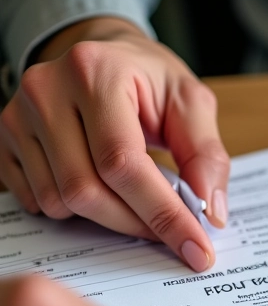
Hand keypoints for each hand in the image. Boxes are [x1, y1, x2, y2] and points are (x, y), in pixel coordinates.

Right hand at [0, 17, 230, 270]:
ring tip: (136, 198)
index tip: (196, 250)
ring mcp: (17, 116)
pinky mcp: (5, 139)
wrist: (103, 55)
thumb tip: (209, 212)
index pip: (124, 164)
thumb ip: (207, 155)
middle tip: (172, 231)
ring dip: (108, 217)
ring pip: (61, 202)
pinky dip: (76, 210)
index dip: (163, 214)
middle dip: (137, 223)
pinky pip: (37, 200)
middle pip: (87, 190)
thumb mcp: (191, 103)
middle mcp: (46, 90)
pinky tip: (102, 189)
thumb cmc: (149, 79)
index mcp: (96, 72)